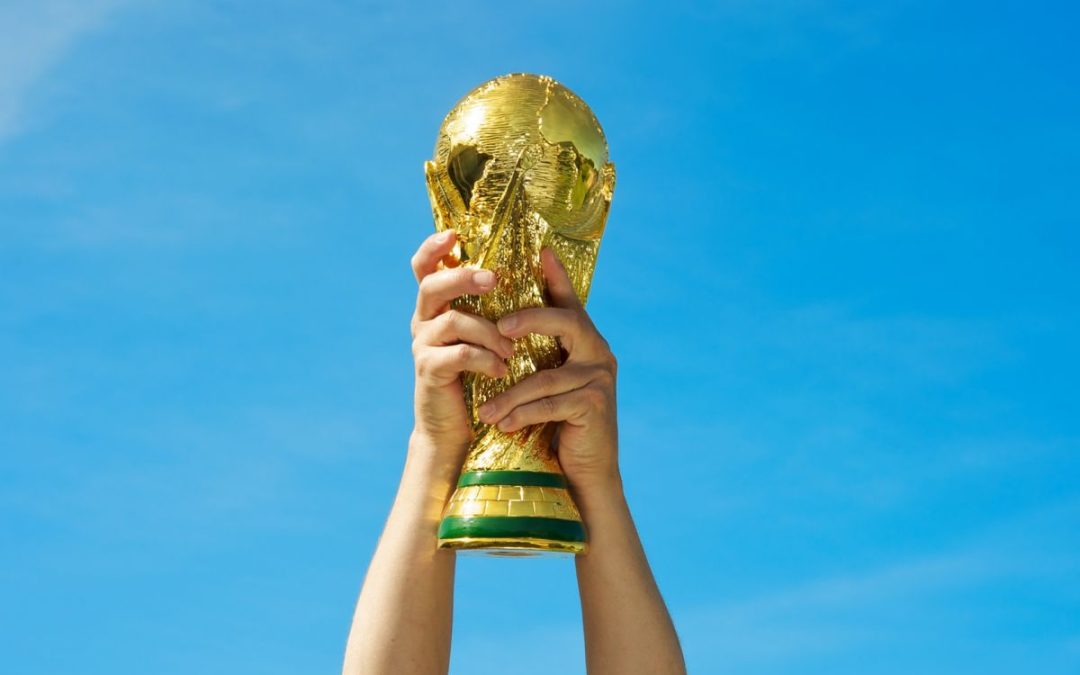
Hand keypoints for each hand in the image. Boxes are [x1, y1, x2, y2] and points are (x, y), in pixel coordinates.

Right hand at [410, 231, 514, 458]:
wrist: (459, 428)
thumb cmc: (481, 376)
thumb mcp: (490, 336)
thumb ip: (499, 307)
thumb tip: (541, 264)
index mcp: (438, 305)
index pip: (424, 267)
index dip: (433, 247)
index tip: (453, 234)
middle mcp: (424, 320)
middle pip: (432, 284)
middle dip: (463, 277)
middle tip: (493, 279)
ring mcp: (423, 345)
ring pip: (452, 320)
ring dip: (488, 330)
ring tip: (512, 349)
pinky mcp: (428, 371)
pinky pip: (456, 354)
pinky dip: (484, 359)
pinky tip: (501, 370)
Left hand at [476, 248, 619, 495]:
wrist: (585, 475)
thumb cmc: (559, 428)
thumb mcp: (545, 385)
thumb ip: (537, 356)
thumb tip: (498, 328)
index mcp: (586, 343)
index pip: (569, 303)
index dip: (557, 277)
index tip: (542, 251)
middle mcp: (599, 353)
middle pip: (567, 322)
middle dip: (530, 320)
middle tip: (498, 327)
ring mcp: (600, 379)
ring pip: (547, 375)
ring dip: (510, 393)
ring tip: (483, 408)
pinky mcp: (595, 406)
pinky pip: (551, 404)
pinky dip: (522, 414)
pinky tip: (501, 424)